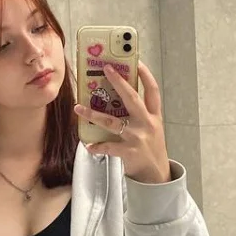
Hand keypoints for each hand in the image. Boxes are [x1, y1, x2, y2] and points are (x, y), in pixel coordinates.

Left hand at [74, 60, 171, 183]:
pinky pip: (109, 147)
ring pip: (112, 122)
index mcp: (154, 115)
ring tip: (78, 108)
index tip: (136, 61)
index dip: (145, 75)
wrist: (157, 174)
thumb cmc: (151, 148)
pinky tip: (88, 145)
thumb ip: (140, 114)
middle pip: (132, 98)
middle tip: (106, 68)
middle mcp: (147, 123)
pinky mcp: (130, 152)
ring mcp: (138, 137)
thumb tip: (117, 98)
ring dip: (93, 114)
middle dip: (119, 82)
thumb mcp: (152, 128)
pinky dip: (97, 146)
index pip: (152, 90)